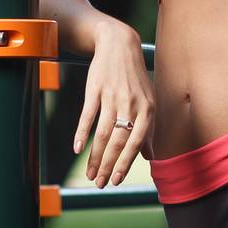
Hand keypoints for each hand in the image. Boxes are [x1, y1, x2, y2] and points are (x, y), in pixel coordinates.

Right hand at [74, 18, 153, 187]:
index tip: (116, 181)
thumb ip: (148, 129)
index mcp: (147, 109)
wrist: (119, 44)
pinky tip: (78, 149)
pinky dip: (82, 133)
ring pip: (103, 132)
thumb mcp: (147, 101)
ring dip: (95, 156)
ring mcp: (112, 95)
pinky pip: (88, 114)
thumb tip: (149, 157)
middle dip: (108, 165)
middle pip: (118, 141)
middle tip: (100, 183)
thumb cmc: (134, 77)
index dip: (125, 163)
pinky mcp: (95, 88)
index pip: (136, 143)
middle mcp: (131, 104)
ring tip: (89, 173)